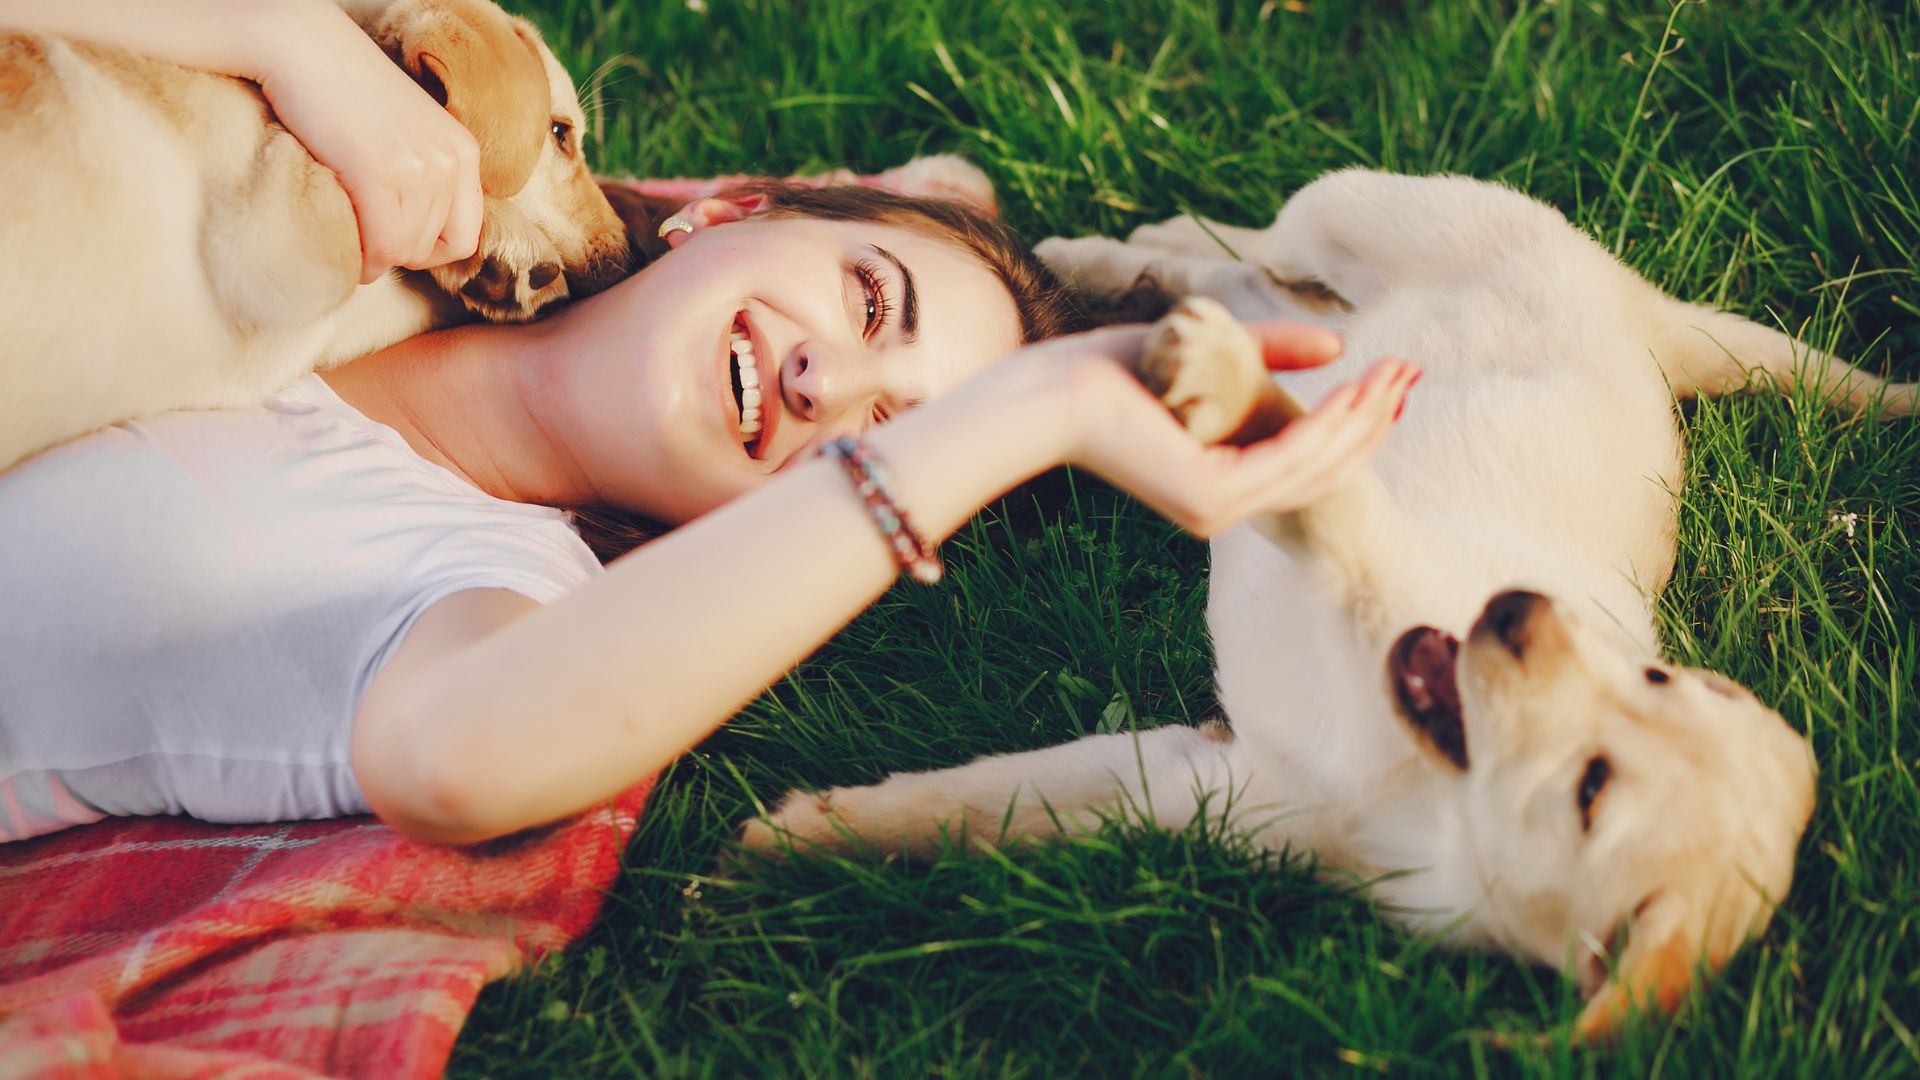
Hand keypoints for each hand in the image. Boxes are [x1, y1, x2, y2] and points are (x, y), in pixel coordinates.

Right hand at [250, 0, 482, 282]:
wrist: (301, 46)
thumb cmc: (343, 93)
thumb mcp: (407, 133)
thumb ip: (424, 177)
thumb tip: (415, 244)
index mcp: (464, 151)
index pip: (465, 237)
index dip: (426, 251)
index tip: (393, 241)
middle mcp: (451, 161)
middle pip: (432, 248)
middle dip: (394, 252)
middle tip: (361, 235)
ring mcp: (420, 167)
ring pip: (403, 251)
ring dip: (372, 254)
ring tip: (348, 231)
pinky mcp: (381, 173)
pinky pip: (381, 246)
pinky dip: (361, 258)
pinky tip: (344, 245)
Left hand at [1042, 322, 1415, 537]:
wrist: (1049, 393)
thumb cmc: (1109, 373)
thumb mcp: (1206, 353)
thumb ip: (1265, 350)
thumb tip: (1333, 344)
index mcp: (1222, 484)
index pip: (1308, 462)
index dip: (1359, 424)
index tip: (1393, 379)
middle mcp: (1224, 507)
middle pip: (1324, 468)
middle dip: (1374, 419)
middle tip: (1411, 373)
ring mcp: (1218, 508)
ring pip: (1315, 466)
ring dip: (1363, 420)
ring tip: (1395, 376)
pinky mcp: (1210, 496)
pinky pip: (1288, 460)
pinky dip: (1329, 428)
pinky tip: (1356, 393)